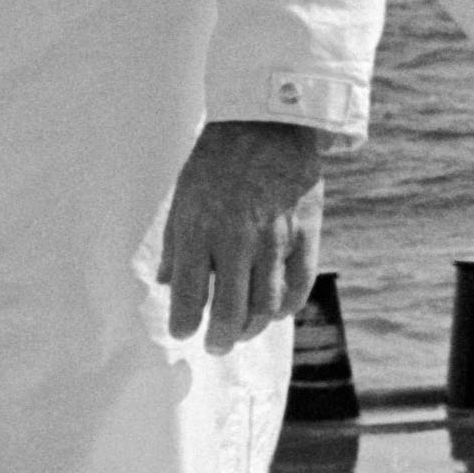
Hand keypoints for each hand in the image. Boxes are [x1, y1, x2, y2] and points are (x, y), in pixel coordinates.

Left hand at [158, 118, 325, 354]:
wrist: (266, 126)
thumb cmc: (216, 162)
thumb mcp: (183, 197)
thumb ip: (176, 244)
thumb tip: (167, 284)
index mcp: (200, 230)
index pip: (191, 293)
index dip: (185, 321)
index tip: (181, 333)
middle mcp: (237, 240)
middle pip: (231, 308)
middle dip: (220, 336)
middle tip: (214, 346)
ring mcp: (275, 239)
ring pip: (266, 304)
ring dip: (252, 326)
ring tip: (240, 333)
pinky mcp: (306, 234)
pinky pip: (298, 284)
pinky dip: (287, 306)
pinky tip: (275, 312)